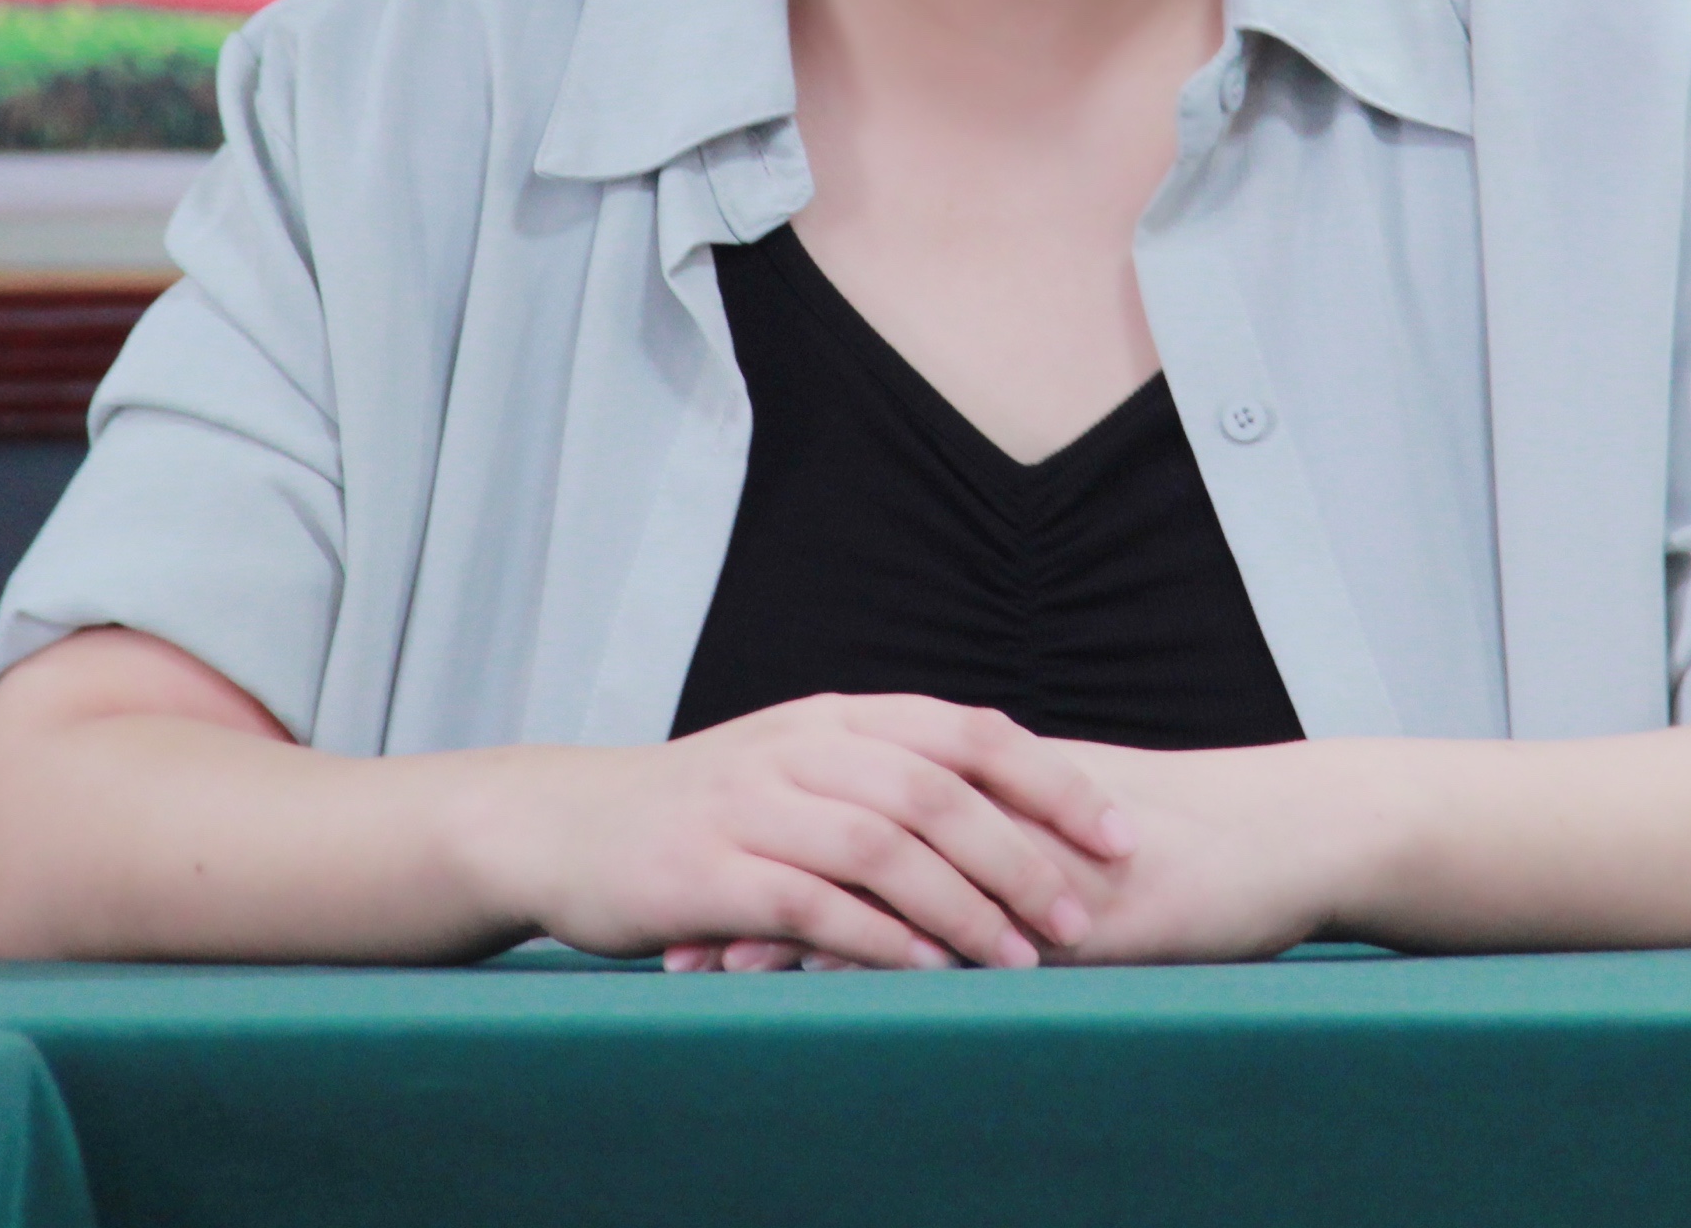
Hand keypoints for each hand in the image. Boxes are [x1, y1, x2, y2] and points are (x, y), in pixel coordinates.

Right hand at [465, 694, 1133, 970]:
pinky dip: (878, 937)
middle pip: (939, 790)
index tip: (1121, 836)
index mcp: (838, 718)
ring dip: (964, 904)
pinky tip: (927, 971)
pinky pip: (812, 901)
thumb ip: (888, 777)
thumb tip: (1008, 817)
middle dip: (1024, 855)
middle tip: (1084, 918)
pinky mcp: (712, 868)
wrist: (568, 826)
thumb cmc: (704, 808)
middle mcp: (804, 747)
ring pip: (884, 844)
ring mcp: (754, 804)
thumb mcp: (799, 767)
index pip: (969, 732)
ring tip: (1023, 960)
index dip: (1053, 781)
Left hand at [674, 739, 1373, 970]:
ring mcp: (1029, 865)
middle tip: (676, 947)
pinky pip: (971, 947)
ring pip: (892, 896)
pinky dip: (895, 977)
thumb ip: (1020, 854)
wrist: (1299, 835)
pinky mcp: (1072, 915)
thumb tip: (959, 895)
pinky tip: (839, 1012)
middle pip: (850, 851)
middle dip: (762, 895)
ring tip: (715, 980)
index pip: (860, 819)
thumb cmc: (1206, 847)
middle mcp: (996, 821)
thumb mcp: (1093, 839)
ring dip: (802, 938)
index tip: (702, 893)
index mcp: (993, 796)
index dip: (780, 857)